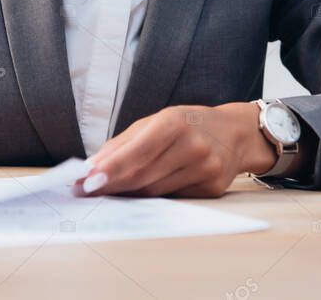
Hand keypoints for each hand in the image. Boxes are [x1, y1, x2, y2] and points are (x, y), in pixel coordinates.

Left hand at [73, 103, 277, 197]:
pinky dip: (150, 198)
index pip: (138, 151)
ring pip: (154, 192)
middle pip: (143, 176)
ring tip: (108, 191)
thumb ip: (124, 143)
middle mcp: (193, 146)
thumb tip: (92, 167)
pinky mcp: (211, 189)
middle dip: (111, 185)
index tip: (86, 181)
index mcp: (175, 122)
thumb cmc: (188, 125)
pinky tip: (138, 194)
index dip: (111, 169)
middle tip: (85, 190)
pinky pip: (171, 199)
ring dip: (127, 194)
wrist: (234, 134)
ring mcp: (205, 169)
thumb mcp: (156, 121)